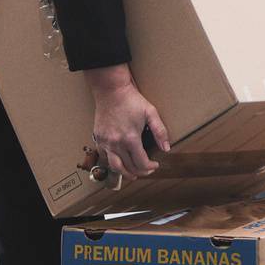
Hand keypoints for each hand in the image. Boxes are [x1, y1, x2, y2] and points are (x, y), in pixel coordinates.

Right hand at [85, 64, 168, 178]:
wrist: (111, 90)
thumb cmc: (131, 100)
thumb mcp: (151, 113)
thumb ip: (160, 132)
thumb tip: (166, 148)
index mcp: (130, 139)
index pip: (141, 163)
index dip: (150, 167)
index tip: (155, 165)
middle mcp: (116, 143)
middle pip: (129, 167)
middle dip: (140, 172)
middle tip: (147, 170)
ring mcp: (105, 142)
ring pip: (114, 166)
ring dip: (124, 173)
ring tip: (132, 174)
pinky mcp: (98, 138)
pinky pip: (104, 157)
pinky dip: (112, 163)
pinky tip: (119, 162)